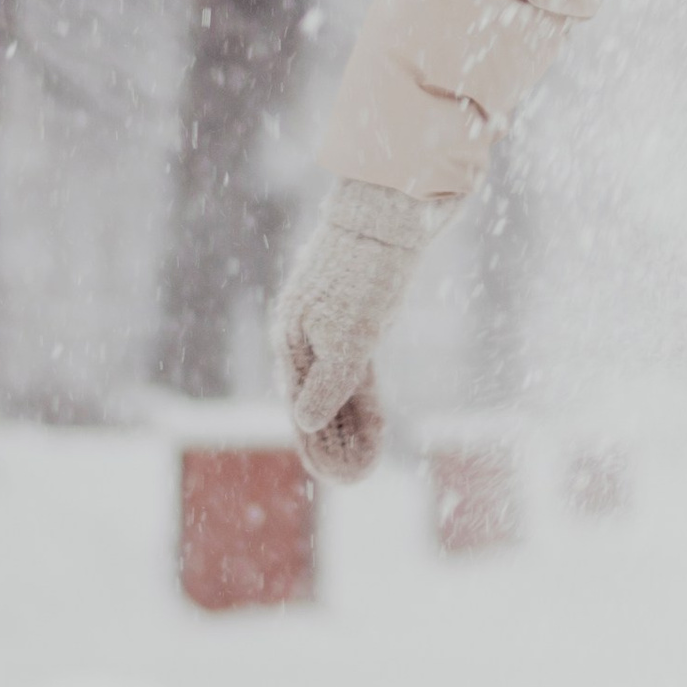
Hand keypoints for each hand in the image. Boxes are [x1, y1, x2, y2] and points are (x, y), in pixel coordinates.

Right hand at [272, 183, 437, 483]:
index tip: (342, 478)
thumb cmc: (366, 271)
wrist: (394, 207)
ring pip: (339, 384)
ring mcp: (333, 322)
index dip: (321, 446)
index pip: (303, 406)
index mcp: (293, 337)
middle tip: (355, 479)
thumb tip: (305, 419)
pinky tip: (372, 415)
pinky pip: (357, 365)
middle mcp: (307, 332)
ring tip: (365, 458)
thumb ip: (328, 381)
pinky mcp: (363, 311)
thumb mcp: (348, 334)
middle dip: (334, 441)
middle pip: (318, 399)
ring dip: (351, 424)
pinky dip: (364, 394)